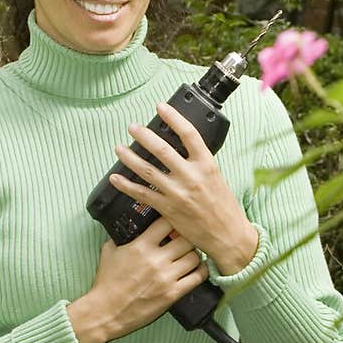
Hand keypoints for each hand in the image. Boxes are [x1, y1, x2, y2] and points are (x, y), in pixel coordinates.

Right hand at [67, 215, 208, 342]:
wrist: (106, 312)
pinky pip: (197, 277)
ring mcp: (166, 277)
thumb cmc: (107, 284)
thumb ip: (121, 237)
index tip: (174, 223)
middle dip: (187, 238)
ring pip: (195, 257)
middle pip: (186, 239)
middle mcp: (156, 260)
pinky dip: (200, 271)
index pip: (166, 222)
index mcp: (141, 246)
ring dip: (195, 255)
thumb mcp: (109, 252)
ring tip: (191, 256)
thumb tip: (129, 228)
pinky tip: (196, 270)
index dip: (173, 220)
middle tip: (186, 240)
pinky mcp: (173, 294)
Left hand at [108, 101, 258, 274]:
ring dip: (130, 157)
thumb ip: (198, 163)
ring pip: (148, 170)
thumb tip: (181, 148)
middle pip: (162, 149)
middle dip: (144, 136)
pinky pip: (142, 194)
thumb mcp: (216, 177)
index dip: (173, 118)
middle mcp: (192, 176)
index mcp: (207, 164)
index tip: (161, 107)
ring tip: (119, 148)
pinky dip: (126, 185)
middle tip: (132, 127)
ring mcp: (178, 193)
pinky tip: (115, 178)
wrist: (227, 235)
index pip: (188, 134)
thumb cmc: (223, 206)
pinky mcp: (168, 209)